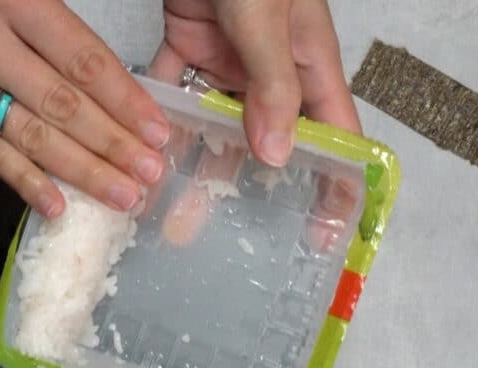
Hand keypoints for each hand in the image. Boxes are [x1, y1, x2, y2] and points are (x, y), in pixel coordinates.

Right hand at [0, 0, 171, 216]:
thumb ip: (60, 29)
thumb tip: (113, 86)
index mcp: (14, 1)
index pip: (82, 61)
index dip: (125, 101)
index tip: (158, 130)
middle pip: (61, 105)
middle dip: (113, 145)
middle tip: (150, 173)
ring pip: (29, 136)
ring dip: (81, 171)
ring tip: (121, 194)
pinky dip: (25, 182)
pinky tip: (58, 205)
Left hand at [142, 0, 361, 251]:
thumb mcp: (268, 19)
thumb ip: (273, 84)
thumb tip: (277, 154)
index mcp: (309, 63)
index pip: (334, 136)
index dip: (332, 185)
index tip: (322, 235)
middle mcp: (270, 68)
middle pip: (264, 142)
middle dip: (242, 190)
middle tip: (216, 235)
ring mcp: (227, 58)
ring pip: (214, 124)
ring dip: (192, 164)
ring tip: (169, 212)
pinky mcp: (186, 43)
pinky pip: (173, 91)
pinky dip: (159, 119)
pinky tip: (142, 155)